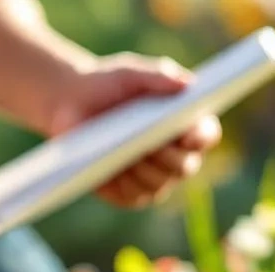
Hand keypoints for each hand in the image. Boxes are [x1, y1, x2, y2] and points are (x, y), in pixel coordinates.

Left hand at [45, 53, 221, 208]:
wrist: (68, 104)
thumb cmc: (106, 85)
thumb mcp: (131, 73)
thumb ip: (160, 75)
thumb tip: (188, 85)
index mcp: (185, 126)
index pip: (206, 135)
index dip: (200, 136)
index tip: (186, 132)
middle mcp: (176, 157)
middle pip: (185, 166)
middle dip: (168, 156)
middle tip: (150, 143)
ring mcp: (154, 180)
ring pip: (159, 183)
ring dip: (144, 169)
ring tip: (127, 152)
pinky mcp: (129, 195)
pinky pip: (134, 196)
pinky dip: (124, 184)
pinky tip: (112, 169)